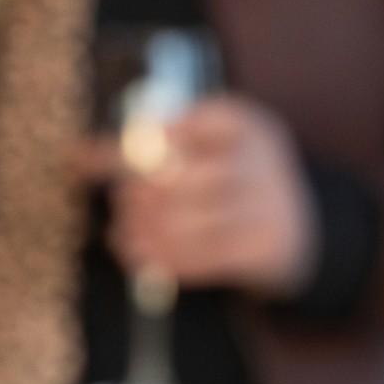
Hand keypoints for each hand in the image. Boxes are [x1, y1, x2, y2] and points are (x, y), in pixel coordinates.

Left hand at [78, 93, 319, 297]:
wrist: (301, 227)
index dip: (137, 142)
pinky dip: (164, 259)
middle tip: (123, 203)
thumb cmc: (236, 181)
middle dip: (140, 194)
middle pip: (186, 178)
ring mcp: (267, 207)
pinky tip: (140, 255)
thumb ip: (160, 147)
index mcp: (247, 124)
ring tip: (124, 233)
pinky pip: (202, 257)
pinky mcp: (261, 249)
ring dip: (146, 232)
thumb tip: (82, 154)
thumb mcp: (214, 147)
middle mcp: (261, 161)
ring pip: (189, 223)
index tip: (90, 157)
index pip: (188, 124)